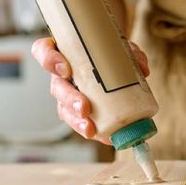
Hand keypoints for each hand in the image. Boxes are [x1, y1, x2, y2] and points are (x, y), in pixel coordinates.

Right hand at [31, 37, 150, 144]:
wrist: (116, 63)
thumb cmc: (110, 51)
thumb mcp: (121, 47)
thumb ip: (131, 54)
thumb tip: (142, 68)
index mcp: (63, 52)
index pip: (43, 51)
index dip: (49, 59)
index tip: (65, 69)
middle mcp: (61, 76)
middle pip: (56, 87)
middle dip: (69, 99)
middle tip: (84, 107)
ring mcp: (68, 95)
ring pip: (64, 109)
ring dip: (76, 120)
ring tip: (89, 128)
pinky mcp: (79, 112)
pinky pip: (80, 123)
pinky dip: (93, 130)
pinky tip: (102, 136)